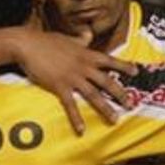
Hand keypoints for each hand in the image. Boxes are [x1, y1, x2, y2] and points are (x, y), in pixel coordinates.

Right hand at [10, 28, 137, 134]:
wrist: (27, 44)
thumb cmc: (46, 40)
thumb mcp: (67, 38)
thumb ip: (80, 39)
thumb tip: (88, 33)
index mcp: (86, 54)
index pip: (109, 60)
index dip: (124, 66)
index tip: (136, 71)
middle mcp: (83, 66)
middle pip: (107, 81)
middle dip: (120, 93)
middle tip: (131, 104)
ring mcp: (72, 77)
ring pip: (94, 95)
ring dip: (105, 108)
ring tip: (115, 119)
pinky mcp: (59, 86)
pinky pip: (71, 105)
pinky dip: (76, 119)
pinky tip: (82, 130)